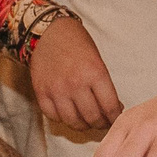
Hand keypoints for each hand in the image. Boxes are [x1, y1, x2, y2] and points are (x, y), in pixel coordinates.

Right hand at [30, 17, 122, 131]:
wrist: (48, 31)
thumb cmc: (77, 43)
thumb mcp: (98, 59)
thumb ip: (103, 84)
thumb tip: (112, 108)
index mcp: (94, 73)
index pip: (110, 107)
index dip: (115, 118)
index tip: (116, 118)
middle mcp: (76, 84)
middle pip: (92, 118)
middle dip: (101, 124)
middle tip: (103, 122)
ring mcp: (57, 90)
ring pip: (73, 122)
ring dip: (83, 125)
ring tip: (87, 121)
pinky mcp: (41, 92)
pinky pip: (53, 116)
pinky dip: (62, 119)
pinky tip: (69, 114)